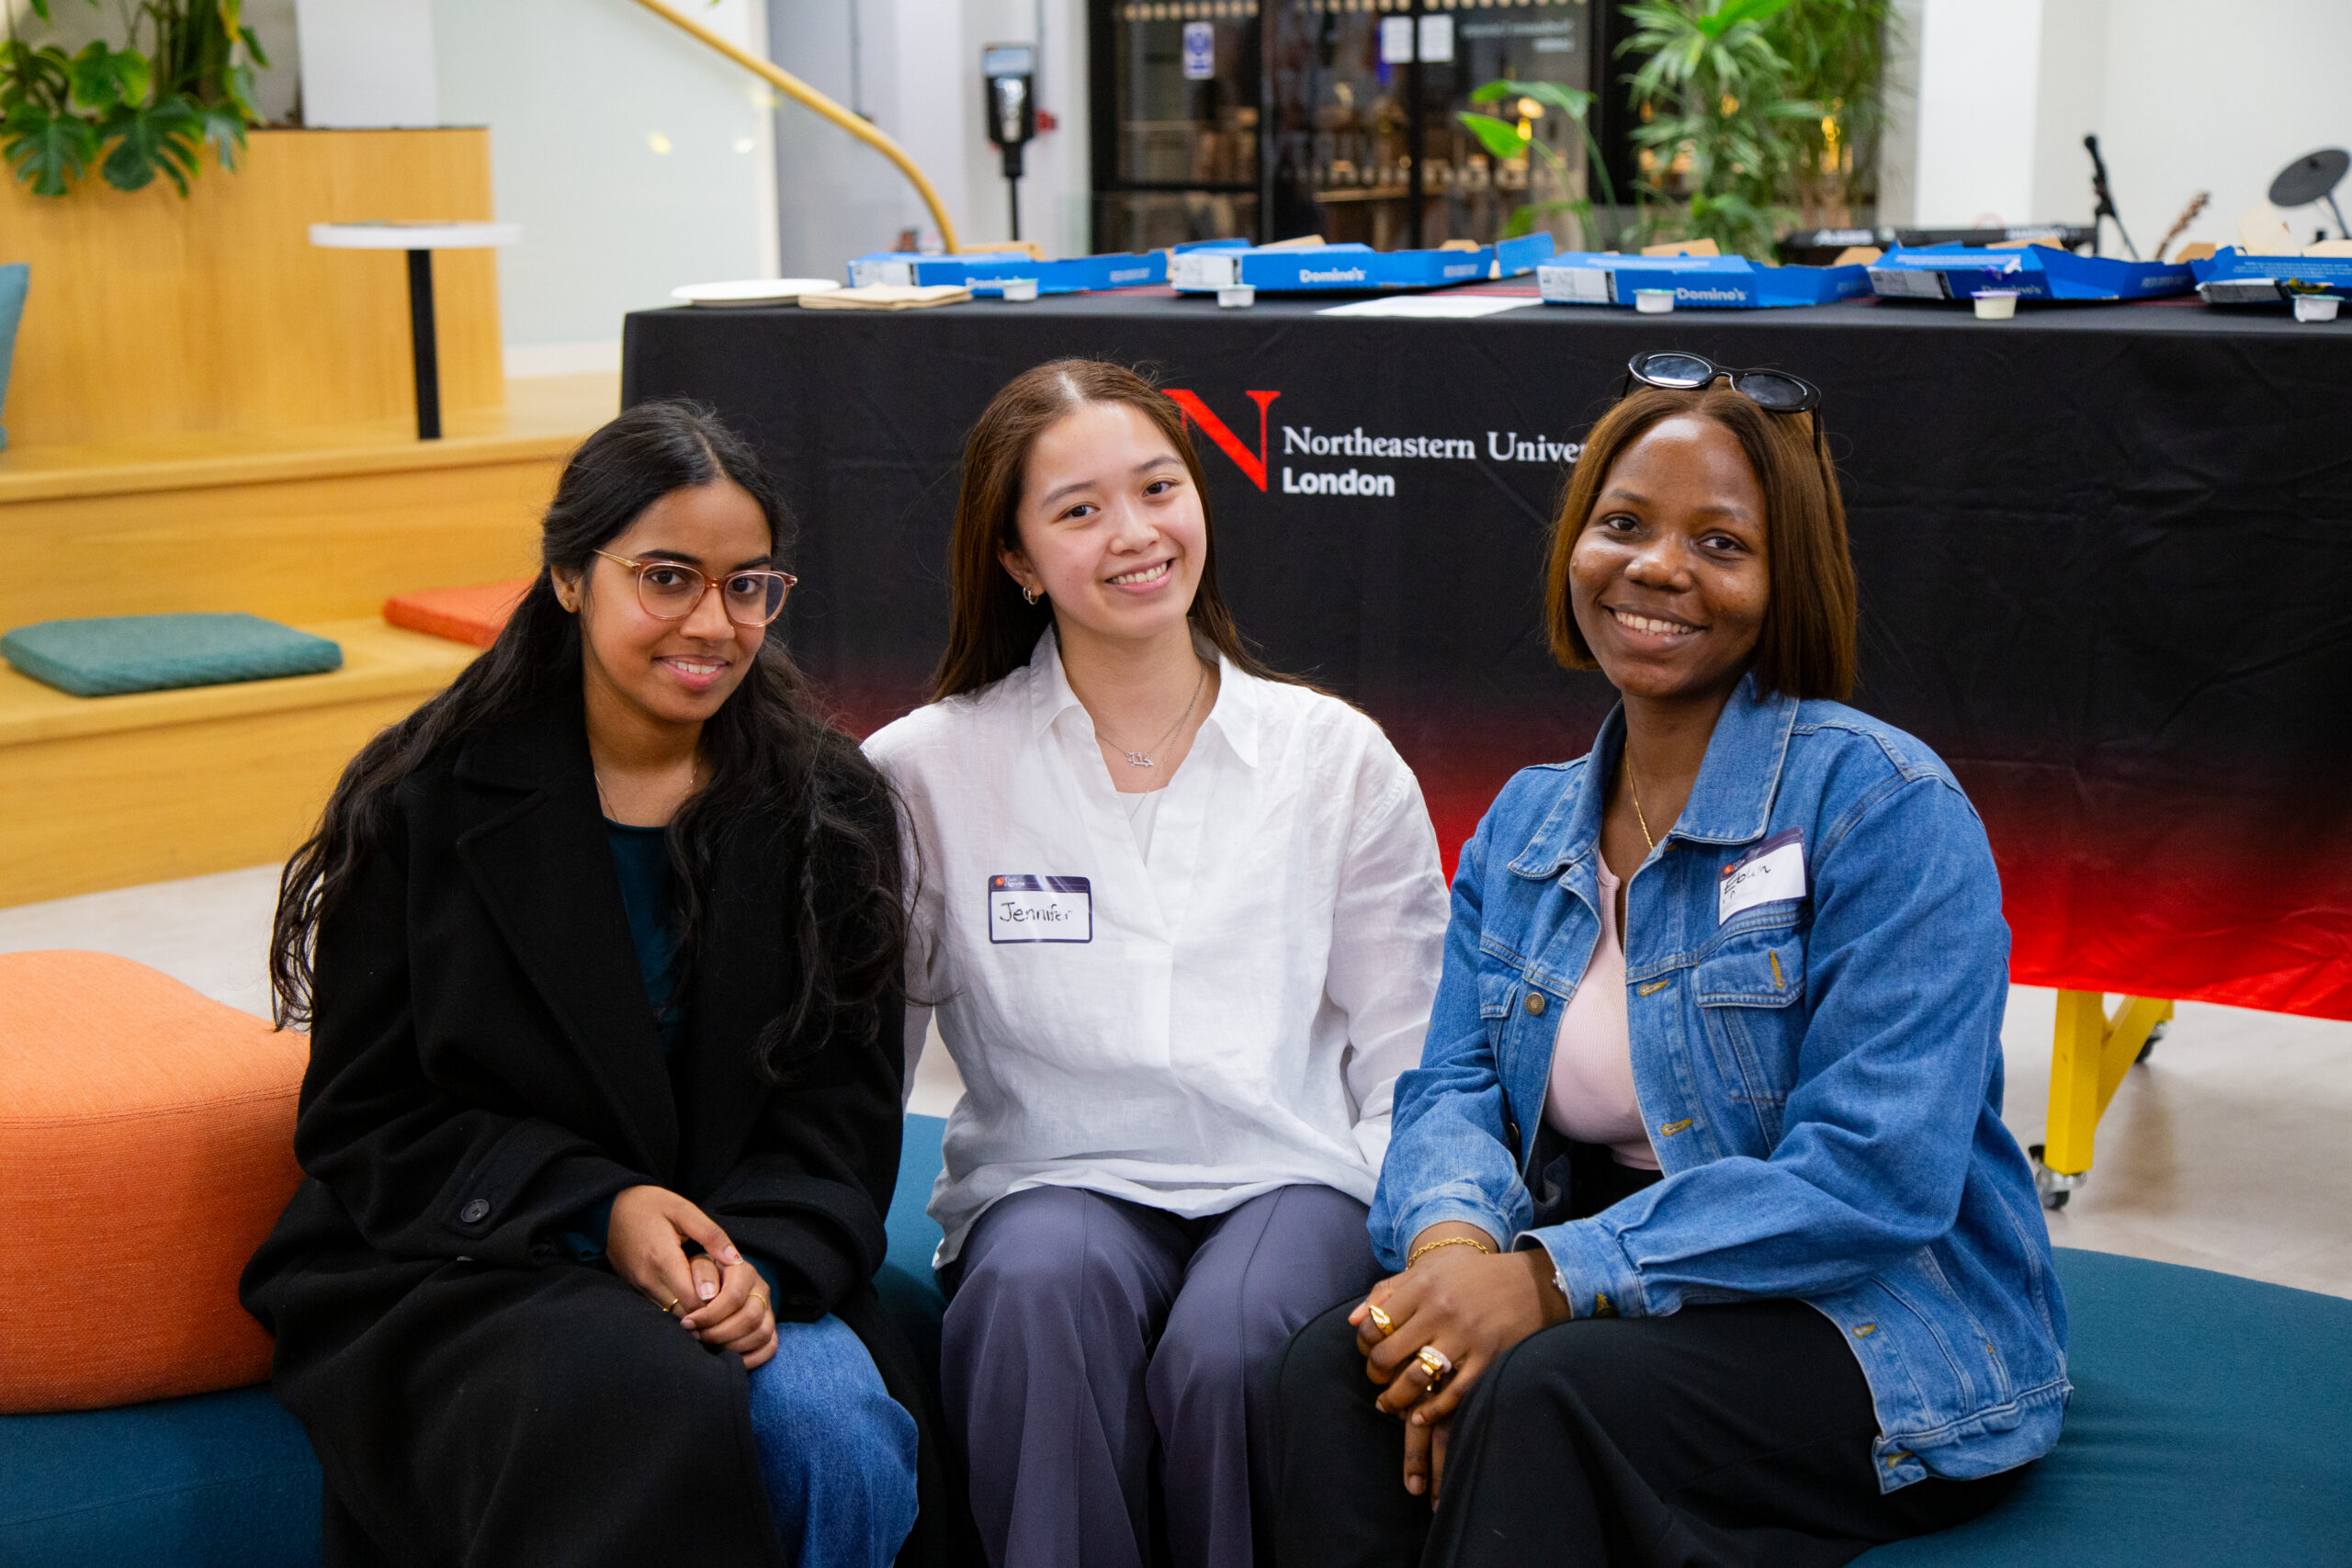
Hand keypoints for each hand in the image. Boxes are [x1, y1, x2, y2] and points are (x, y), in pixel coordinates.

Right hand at [608, 1185, 741, 1321]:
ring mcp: (639, 1286)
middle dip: (706, 1311)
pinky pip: (661, 1306)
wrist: (609, 1207)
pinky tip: (691, 1291)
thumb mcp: (683, 1210)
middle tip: (725, 1298)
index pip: (693, 1300)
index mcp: (663, 1259)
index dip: (715, 1304)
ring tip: (710, 1294)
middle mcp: (648, 1279)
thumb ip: (710, 1234)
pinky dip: (678, 1304)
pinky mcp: (635, 1288)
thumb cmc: (650, 1204)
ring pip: (671, 1314)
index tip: (731, 1294)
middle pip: (683, 1312)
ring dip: (692, 1309)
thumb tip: (736, 1260)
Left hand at [684, 1254, 777, 1367]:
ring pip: (762, 1334)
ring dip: (732, 1347)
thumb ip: (700, 1276)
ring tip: (709, 1346)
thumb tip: (707, 1297)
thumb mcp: (695, 1268)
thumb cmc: (699, 1277)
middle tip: (697, 1336)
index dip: (710, 1315)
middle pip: (750, 1318)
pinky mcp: (770, 1328)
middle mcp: (761, 1288)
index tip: (687, 1323)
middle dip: (719, 1333)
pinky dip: (750, 1359)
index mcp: (743, 1270)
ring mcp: (768, 1310)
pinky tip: (727, 1358)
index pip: (734, 1296)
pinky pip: (770, 1348)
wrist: (708, 1285)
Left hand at [1347, 1224, 1569, 1499]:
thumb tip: (1353, 1322)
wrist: (1529, 1282)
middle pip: (1390, 1354)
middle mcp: (1441, 1310)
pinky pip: (1453, 1394)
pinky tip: (1420, 1416)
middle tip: (1377, 1380)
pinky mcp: (1488, 1357)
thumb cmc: (1471, 1276)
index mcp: (1423, 1285)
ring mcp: (1465, 1336)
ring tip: (1390, 1404)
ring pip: (1416, 1378)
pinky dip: (1432, 1411)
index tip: (1370, 1352)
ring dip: (1396, 1399)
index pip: (1375, 1324)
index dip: (1365, 1345)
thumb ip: (1387, 1292)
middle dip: (1376, 1374)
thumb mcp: (1428, 1271)